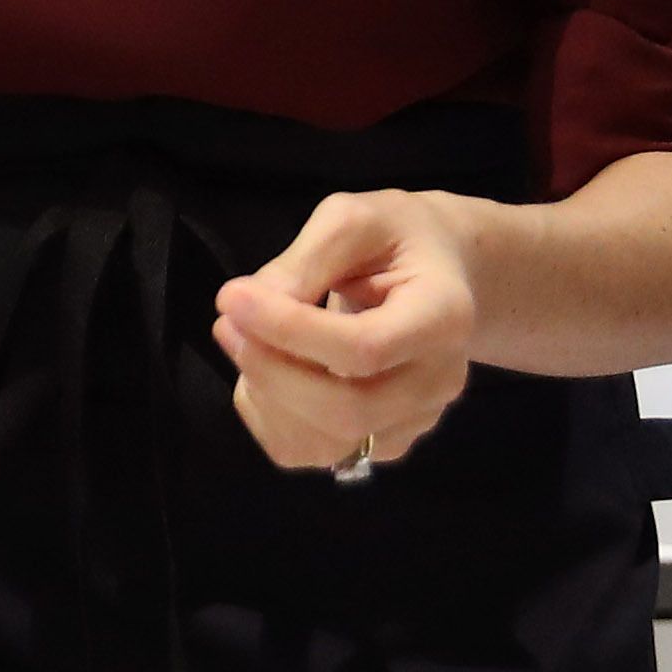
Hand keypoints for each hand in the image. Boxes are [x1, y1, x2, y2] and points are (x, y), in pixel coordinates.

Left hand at [213, 187, 483, 472]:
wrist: (442, 274)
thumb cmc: (396, 237)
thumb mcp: (353, 220)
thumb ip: (306, 260)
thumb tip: (252, 306)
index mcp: (443, 318)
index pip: (364, 348)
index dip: (288, 330)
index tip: (231, 296)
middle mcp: (438, 383)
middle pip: (348, 410)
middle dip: (270, 369)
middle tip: (227, 321)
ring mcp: (414, 420)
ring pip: (326, 443)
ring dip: (266, 395)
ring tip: (245, 339)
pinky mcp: (383, 440)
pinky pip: (313, 451)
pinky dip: (271, 417)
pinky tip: (266, 369)